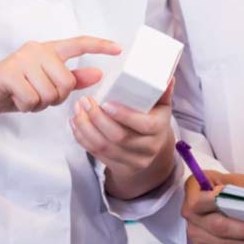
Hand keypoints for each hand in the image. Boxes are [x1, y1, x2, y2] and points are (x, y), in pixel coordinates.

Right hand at [0, 36, 120, 127]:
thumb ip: (71, 78)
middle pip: (67, 83)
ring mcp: (22, 59)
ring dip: (39, 104)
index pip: (78, 44)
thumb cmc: (14, 90)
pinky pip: (33, 100)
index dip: (100, 46)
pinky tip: (15, 99)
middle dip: (55, 98)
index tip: (119, 49)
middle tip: (37, 95)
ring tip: (24, 96)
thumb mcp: (45, 85)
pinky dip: (26, 107)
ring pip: (51, 93)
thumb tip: (98, 73)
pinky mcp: (9, 73)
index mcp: (47, 49)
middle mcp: (36, 49)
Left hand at [70, 80, 177, 198]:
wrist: (151, 149)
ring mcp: (133, 161)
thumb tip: (167, 76)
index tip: (106, 103)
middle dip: (97, 119)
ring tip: (77, 110)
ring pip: (104, 147)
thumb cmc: (154, 120)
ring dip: (86, 128)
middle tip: (85, 101)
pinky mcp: (119, 167)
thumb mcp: (161, 106)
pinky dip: (82, 138)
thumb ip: (162, 91)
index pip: (144, 125)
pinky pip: (96, 154)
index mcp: (159, 130)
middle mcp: (148, 149)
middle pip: (119, 137)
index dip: (124, 115)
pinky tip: (76, 124)